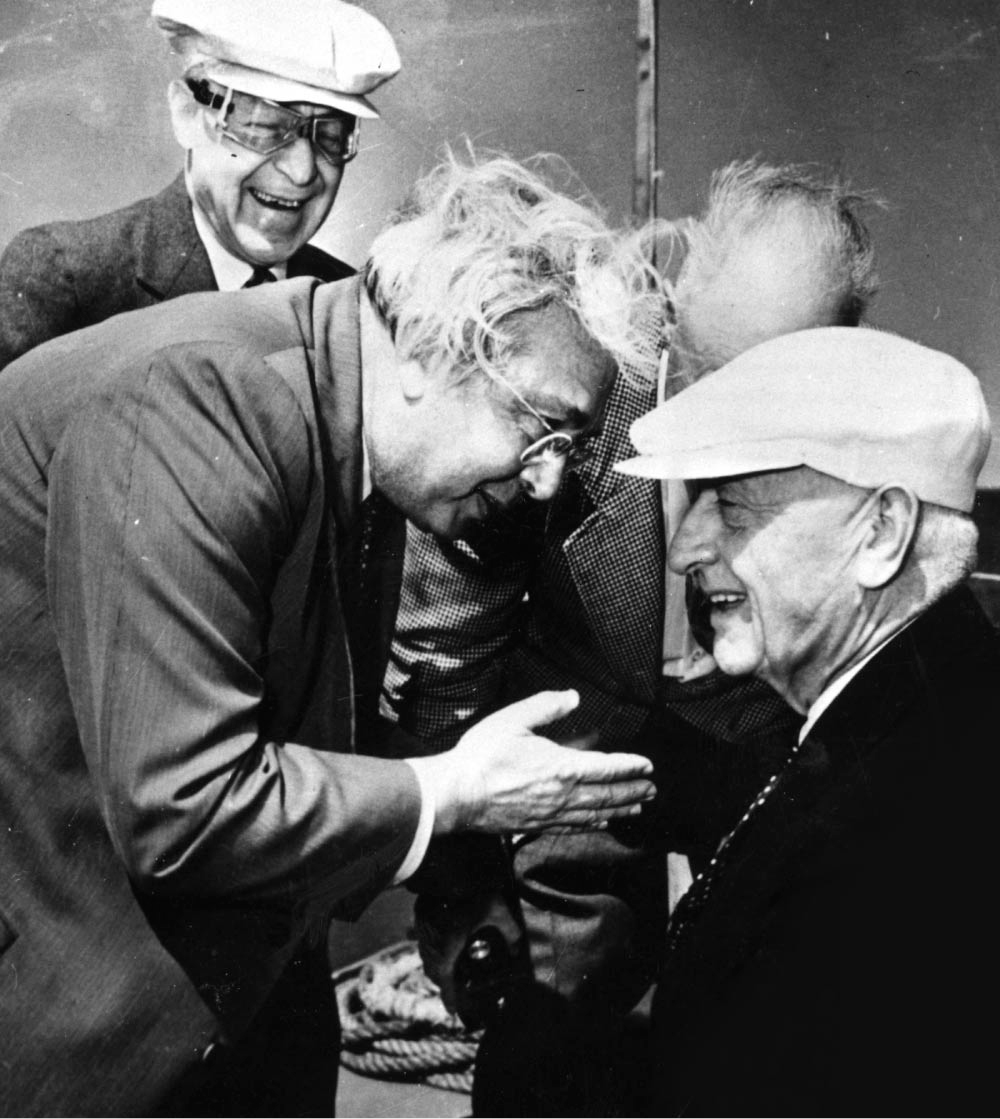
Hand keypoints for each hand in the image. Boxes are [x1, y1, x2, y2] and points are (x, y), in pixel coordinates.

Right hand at [410, 690, 655, 833]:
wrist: (456, 795)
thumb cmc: (482, 757)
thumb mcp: (514, 719)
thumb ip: (546, 707)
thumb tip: (572, 697)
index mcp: (561, 766)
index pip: (607, 767)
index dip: (630, 766)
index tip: (647, 765)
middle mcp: (563, 795)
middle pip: (608, 794)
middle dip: (633, 790)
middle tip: (652, 788)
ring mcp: (551, 814)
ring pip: (596, 813)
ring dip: (621, 809)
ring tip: (638, 806)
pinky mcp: (537, 826)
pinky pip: (574, 826)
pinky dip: (594, 823)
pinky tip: (602, 821)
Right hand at [414, 891, 523, 1013]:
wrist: (448, 865)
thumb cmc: (473, 889)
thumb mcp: (498, 911)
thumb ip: (510, 932)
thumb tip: (516, 950)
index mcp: (448, 946)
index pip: (446, 981)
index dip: (450, 998)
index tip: (453, 1011)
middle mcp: (431, 943)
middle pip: (434, 972)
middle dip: (445, 984)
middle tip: (457, 990)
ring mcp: (423, 930)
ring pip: (428, 957)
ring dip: (439, 966)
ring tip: (452, 969)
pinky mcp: (420, 917)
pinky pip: (425, 942)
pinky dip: (434, 950)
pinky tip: (446, 944)